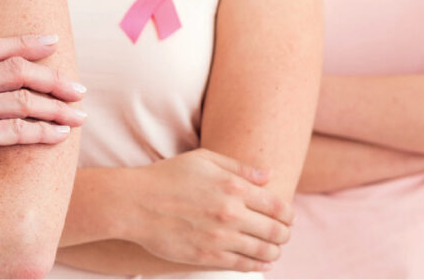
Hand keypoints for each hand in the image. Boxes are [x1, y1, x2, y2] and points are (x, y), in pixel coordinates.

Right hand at [0, 34, 85, 199]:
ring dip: (57, 109)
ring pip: (24, 101)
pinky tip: (59, 136)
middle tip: (79, 90)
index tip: (53, 41)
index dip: (25, 42)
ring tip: (79, 117)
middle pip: (17, 70)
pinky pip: (16, 130)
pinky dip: (43, 132)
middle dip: (54, 78)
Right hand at [115, 148, 292, 272]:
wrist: (134, 204)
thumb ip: (240, 168)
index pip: (277, 206)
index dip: (288, 214)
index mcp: (234, 187)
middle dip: (285, 234)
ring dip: (275, 251)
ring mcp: (219, 237)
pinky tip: (265, 263)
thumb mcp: (205, 159)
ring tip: (276, 249)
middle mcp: (231, 213)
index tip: (288, 217)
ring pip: (263, 250)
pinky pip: (242, 264)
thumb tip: (269, 175)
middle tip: (284, 234)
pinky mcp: (206, 256)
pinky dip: (259, 265)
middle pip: (275, 230)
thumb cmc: (169, 176)